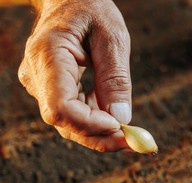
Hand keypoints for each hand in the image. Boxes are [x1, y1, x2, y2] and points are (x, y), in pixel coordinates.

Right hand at [18, 0, 131, 151]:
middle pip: (65, 122)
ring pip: (69, 124)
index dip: (90, 124)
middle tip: (135, 141)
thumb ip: (115, 78)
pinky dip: (97, 121)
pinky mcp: (52, 89)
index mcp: (49, 55)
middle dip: (101, 137)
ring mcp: (41, 85)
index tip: (121, 127)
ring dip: (101, 133)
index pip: (60, 107)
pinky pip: (73, 114)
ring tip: (131, 133)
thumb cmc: (91, 10)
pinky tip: (117, 118)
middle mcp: (38, 75)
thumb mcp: (112, 37)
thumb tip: (122, 119)